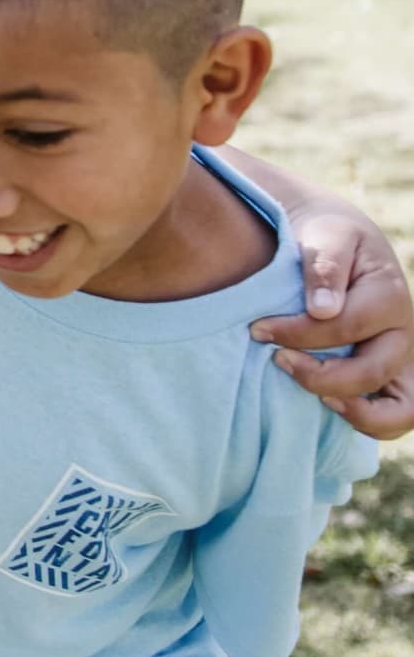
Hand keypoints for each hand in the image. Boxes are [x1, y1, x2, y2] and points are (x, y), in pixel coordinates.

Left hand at [254, 206, 413, 440]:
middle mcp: (403, 334)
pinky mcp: (389, 376)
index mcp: (389, 296)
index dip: (298, 332)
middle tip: (277, 359)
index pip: (346, 325)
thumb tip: (322, 310)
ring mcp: (400, 360)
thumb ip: (324, 265)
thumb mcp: (326, 236)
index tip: (257, 329)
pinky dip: (364, 420)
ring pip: (401, 410)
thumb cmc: (327, 238)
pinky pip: (392, 416)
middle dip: (319, 374)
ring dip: (354, 411)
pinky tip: (324, 403)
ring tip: (313, 396)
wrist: (338, 243)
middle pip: (372, 371)